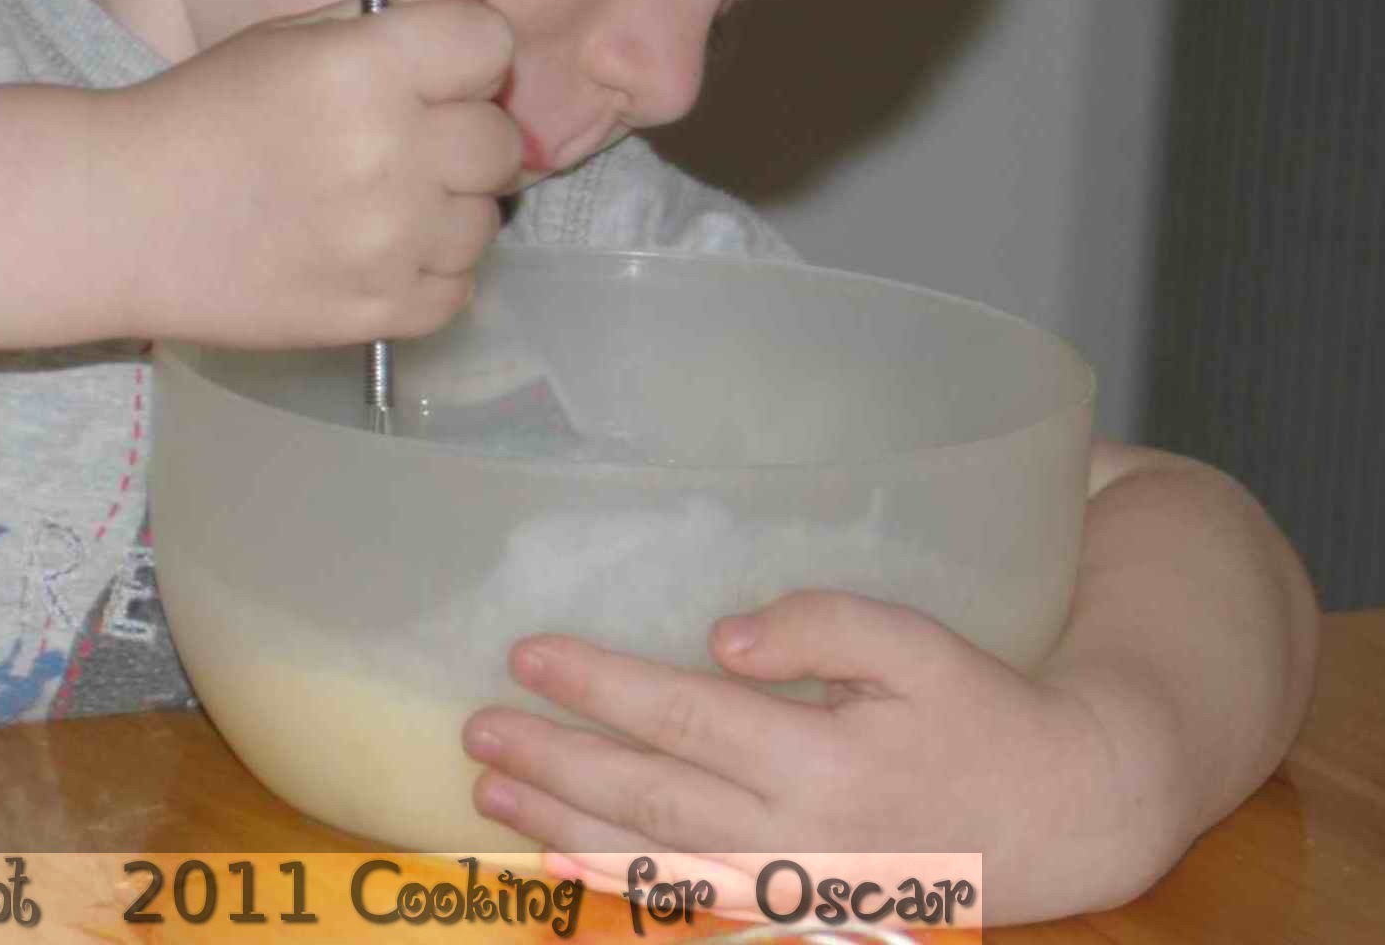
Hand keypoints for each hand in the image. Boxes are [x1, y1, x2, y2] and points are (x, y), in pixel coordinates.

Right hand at [121, 0, 519, 349]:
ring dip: (447, 208)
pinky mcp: (375, 315)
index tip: (425, 70)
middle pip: (501, 141)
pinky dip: (429, 273)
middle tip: (396, 141)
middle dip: (461, 133)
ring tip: (379, 201)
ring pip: (484, 221)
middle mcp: (389, 154)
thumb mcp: (297, 35)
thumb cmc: (206, 110)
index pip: (491, 42)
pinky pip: (459, 291)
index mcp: (366, 67)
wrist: (122, 216)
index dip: (465, 52)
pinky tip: (376, 252)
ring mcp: (386, 244)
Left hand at [462, 590, 1183, 926]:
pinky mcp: (800, 914)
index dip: (598, 685)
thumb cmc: (982, 709)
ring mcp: (795, 890)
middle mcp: (798, 838)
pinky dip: (620, 889)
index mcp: (823, 762)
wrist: (1067, 812)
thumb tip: (719, 637)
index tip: (526, 654)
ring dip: (565, 831)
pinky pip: (694, 906)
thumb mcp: (916, 641)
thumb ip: (819, 628)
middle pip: (648, 797)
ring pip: (656, 863)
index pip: (681, 719)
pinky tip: (563, 868)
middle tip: (476, 732)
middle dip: (553, 764)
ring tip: (489, 800)